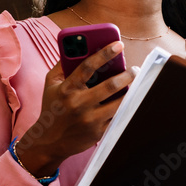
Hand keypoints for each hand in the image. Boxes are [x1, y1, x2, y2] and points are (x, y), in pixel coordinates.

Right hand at [15, 42, 133, 175]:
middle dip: (126, 75)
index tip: (119, 44)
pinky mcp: (98, 132)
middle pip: (109, 86)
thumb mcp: (50, 84)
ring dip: (130, 92)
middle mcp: (78, 104)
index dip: (105, 53)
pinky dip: (125, 107)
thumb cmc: (52, 107)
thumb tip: (77, 46)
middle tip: (135, 69)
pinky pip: (117, 117)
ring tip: (136, 84)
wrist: (49, 141)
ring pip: (118, 103)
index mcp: (67, 89)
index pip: (87, 67)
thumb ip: (62, 65)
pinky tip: (130, 100)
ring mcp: (89, 120)